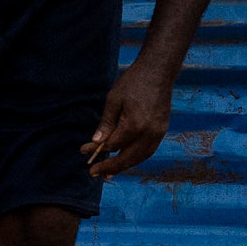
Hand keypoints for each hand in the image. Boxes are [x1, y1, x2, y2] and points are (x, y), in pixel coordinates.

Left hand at [83, 64, 173, 178]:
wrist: (158, 72)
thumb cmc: (133, 83)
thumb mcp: (113, 100)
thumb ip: (106, 124)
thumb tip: (96, 143)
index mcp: (135, 125)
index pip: (114, 145)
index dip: (98, 150)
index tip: (84, 151)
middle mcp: (150, 133)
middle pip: (129, 158)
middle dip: (111, 167)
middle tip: (95, 173)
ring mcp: (159, 133)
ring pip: (141, 157)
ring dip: (125, 165)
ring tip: (109, 172)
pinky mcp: (162, 130)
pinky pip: (149, 150)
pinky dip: (136, 157)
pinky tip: (125, 159)